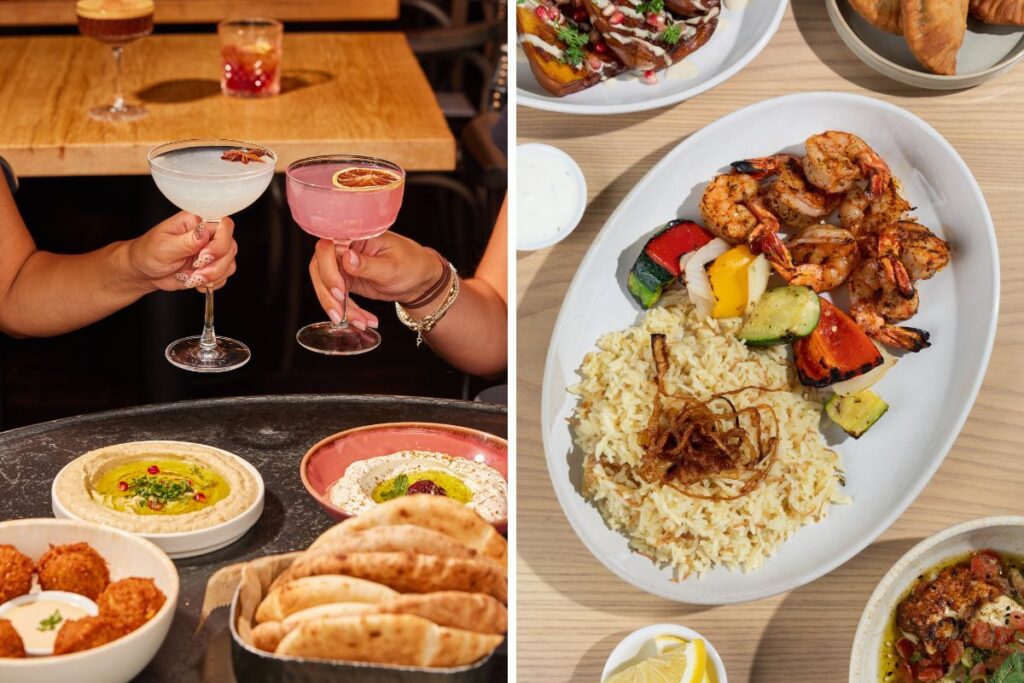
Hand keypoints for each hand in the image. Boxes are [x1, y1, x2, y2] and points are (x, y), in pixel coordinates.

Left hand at [126, 212, 237, 291]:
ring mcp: (211, 251)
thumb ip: (186, 241)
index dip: (218, 244)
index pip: (224, 226)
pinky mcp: (212, 265)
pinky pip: (225, 275)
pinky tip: (196, 281)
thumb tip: (204, 232)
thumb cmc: (148, 253)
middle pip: (230, 246)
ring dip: (213, 276)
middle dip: (215, 265)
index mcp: (196, 221)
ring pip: (229, 263)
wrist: (144, 271)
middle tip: (196, 270)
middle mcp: (207, 234)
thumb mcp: (164, 246)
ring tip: (193, 277)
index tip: (202, 256)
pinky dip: (213, 283)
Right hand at [308, 232, 443, 329]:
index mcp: (356, 236)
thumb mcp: (392, 266)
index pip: (328, 247)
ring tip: (360, 323)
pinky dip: (347, 312)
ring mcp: (343, 265)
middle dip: (328, 295)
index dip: (328, 269)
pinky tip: (363, 321)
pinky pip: (337, 298)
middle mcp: (345, 248)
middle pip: (320, 269)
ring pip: (325, 287)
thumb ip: (368, 264)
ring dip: (338, 308)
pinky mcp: (345, 281)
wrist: (419, 280)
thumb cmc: (411, 264)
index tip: (340, 289)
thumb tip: (346, 258)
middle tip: (341, 313)